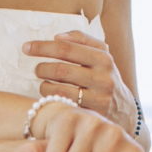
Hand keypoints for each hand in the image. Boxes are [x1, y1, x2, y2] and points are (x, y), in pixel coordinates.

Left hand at [23, 31, 138, 134]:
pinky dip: (51, 98)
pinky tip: (50, 95)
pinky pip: (62, 105)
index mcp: (103, 58)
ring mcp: (97, 98)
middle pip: (61, 69)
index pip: (66, 48)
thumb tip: (57, 36)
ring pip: (59, 89)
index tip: (26, 48)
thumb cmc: (105, 78)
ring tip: (43, 83)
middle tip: (37, 69)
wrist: (124, 110)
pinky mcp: (90, 115)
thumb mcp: (101, 56)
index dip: (43, 47)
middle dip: (42, 68)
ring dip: (43, 85)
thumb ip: (82, 41)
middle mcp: (102, 77)